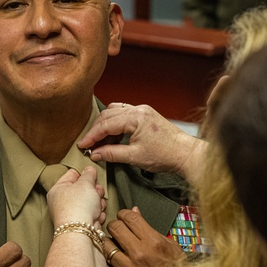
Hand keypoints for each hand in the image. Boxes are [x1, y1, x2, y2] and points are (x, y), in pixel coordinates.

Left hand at [46, 166, 105, 227]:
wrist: (81, 233)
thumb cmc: (78, 206)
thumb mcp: (85, 183)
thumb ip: (88, 174)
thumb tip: (89, 169)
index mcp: (58, 190)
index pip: (72, 174)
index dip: (85, 175)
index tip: (93, 176)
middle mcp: (62, 202)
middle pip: (84, 190)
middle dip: (94, 191)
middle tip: (97, 193)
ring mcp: (72, 215)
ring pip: (91, 203)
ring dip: (98, 204)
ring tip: (96, 207)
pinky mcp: (81, 225)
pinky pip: (93, 215)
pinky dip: (97, 215)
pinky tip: (96, 217)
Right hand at [78, 102, 206, 183]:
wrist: (184, 153)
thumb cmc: (165, 154)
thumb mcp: (134, 157)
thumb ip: (112, 153)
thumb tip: (95, 154)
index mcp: (135, 117)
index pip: (106, 124)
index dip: (91, 135)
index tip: (82, 145)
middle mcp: (138, 109)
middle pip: (107, 116)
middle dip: (96, 130)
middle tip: (88, 145)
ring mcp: (142, 110)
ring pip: (114, 113)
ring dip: (105, 127)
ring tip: (101, 143)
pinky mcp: (145, 114)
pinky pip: (124, 114)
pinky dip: (115, 124)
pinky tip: (113, 137)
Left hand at [103, 208, 184, 266]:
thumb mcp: (170, 245)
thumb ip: (150, 228)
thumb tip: (135, 211)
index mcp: (153, 242)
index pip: (130, 218)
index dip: (124, 213)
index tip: (123, 216)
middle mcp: (138, 254)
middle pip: (115, 228)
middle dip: (115, 225)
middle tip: (117, 229)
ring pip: (106, 246)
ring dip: (108, 243)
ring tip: (113, 245)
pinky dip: (105, 261)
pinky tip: (109, 260)